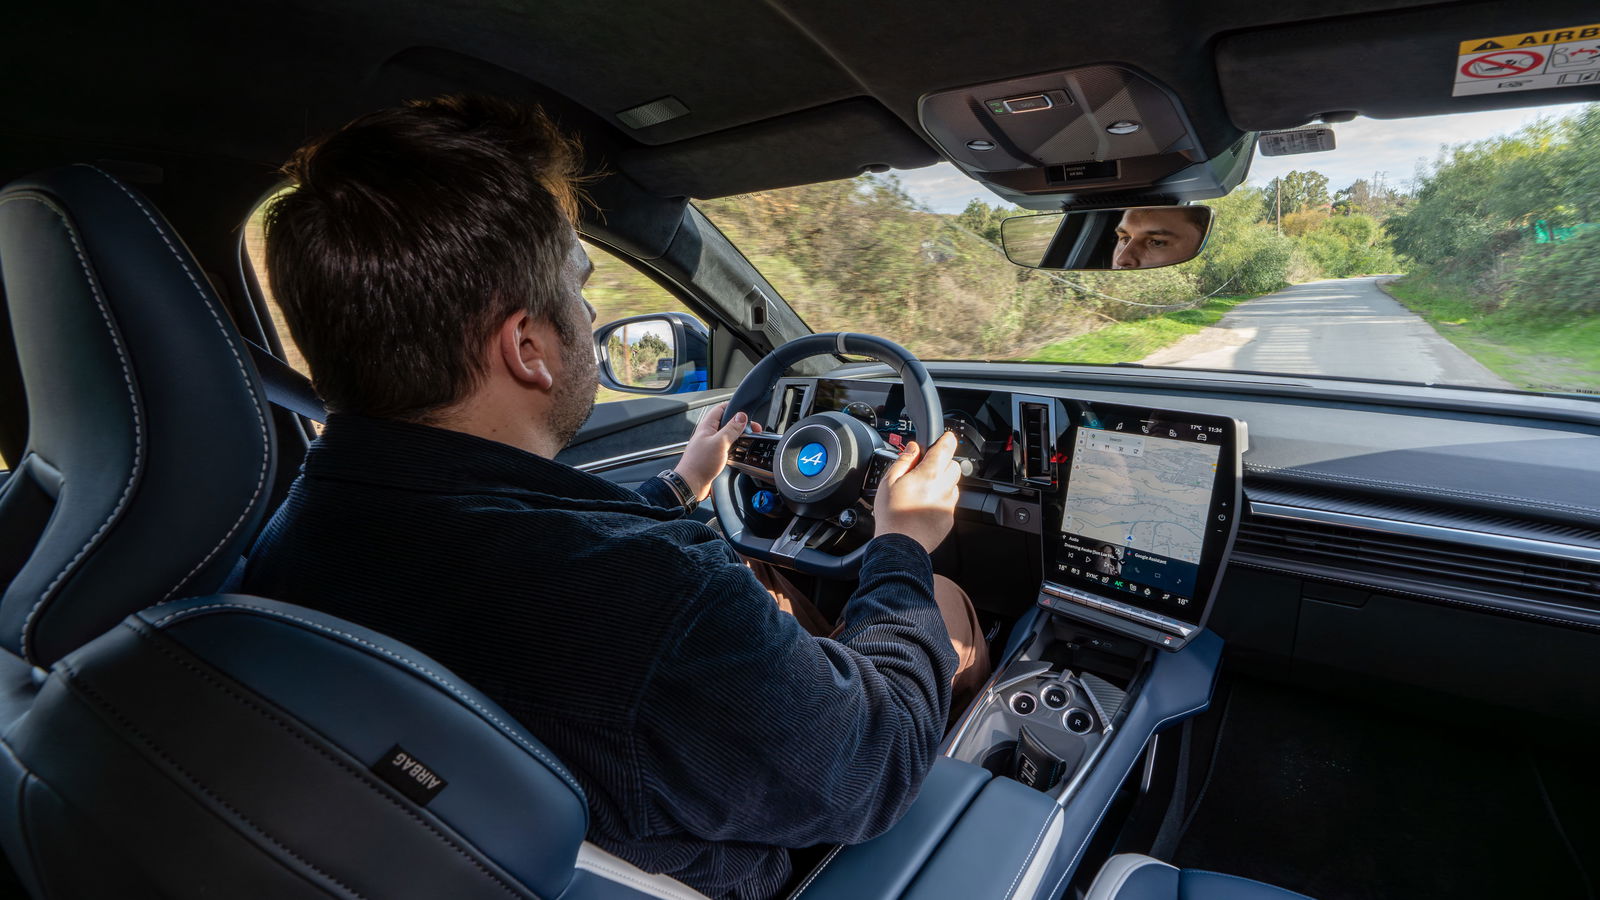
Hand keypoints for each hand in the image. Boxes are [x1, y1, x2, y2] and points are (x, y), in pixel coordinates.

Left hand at [674, 402, 759, 501]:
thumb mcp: (719, 442)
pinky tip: (740, 452)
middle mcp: (708, 434)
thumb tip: (741, 416)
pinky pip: (726, 448)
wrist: (691, 484)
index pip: (721, 408)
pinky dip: (735, 448)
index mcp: (707, 426)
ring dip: (738, 436)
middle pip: (726, 422)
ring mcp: (710, 445)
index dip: (734, 407)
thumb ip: (731, 428)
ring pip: (727, 436)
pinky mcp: (713, 456)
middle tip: (751, 428)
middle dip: (740, 424)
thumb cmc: (699, 464)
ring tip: (748, 438)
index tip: (746, 411)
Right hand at [874, 431, 960, 553]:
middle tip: (925, 470)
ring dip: (942, 483)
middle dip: (942, 464)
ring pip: (953, 484)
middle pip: (953, 465)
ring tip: (922, 492)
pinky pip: (950, 502)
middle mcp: (944, 487)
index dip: (946, 440)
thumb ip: (904, 460)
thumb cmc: (891, 515)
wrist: (899, 546)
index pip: (947, 448)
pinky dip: (940, 500)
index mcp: (929, 474)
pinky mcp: (949, 518)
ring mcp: (948, 504)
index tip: (945, 438)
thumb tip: (913, 447)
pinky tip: (923, 507)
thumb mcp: (889, 481)